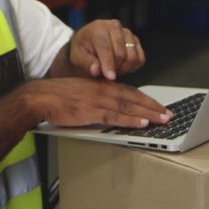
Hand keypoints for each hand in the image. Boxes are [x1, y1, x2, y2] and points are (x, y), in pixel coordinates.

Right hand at [19, 78, 170, 128]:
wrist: (40, 96)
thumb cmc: (57, 95)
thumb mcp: (81, 91)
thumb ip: (96, 96)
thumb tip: (109, 106)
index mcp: (101, 85)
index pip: (129, 91)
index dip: (145, 99)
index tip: (158, 105)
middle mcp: (102, 90)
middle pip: (133, 98)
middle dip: (153, 106)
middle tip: (168, 114)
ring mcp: (97, 101)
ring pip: (128, 107)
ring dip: (147, 113)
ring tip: (162, 120)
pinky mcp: (91, 112)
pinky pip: (115, 117)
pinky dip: (130, 120)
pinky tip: (141, 124)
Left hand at [69, 19, 145, 79]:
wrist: (90, 40)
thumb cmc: (83, 49)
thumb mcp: (77, 55)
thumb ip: (86, 62)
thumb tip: (96, 71)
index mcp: (98, 28)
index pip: (106, 48)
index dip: (108, 64)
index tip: (110, 77)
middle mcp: (115, 26)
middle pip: (121, 54)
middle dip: (115, 68)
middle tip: (107, 74)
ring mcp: (127, 33)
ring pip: (133, 57)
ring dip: (124, 68)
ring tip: (113, 69)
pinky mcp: (136, 40)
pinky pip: (141, 58)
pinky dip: (133, 67)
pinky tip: (122, 67)